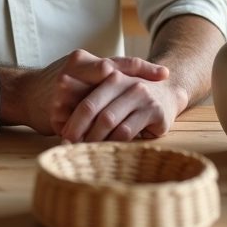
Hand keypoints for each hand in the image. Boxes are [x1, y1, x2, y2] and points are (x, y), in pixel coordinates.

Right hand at [18, 49, 168, 136]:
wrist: (23, 94)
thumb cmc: (58, 80)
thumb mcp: (78, 68)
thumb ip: (101, 71)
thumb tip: (136, 77)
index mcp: (80, 61)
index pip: (117, 64)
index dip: (142, 69)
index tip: (164, 74)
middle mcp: (72, 76)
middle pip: (111, 85)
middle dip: (135, 92)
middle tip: (158, 99)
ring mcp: (63, 98)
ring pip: (98, 110)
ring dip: (118, 118)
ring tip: (142, 122)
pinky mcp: (56, 117)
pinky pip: (84, 128)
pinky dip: (99, 133)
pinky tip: (116, 139)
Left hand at [60, 74, 186, 143]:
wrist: (168, 92)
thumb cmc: (132, 96)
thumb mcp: (112, 91)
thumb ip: (90, 99)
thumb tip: (57, 115)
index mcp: (111, 75)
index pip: (85, 98)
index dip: (72, 119)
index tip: (62, 136)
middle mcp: (125, 82)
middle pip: (92, 109)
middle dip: (77, 130)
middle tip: (67, 147)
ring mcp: (141, 95)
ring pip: (108, 121)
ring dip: (93, 139)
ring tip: (83, 151)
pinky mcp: (154, 111)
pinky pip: (126, 130)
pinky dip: (112, 143)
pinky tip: (105, 151)